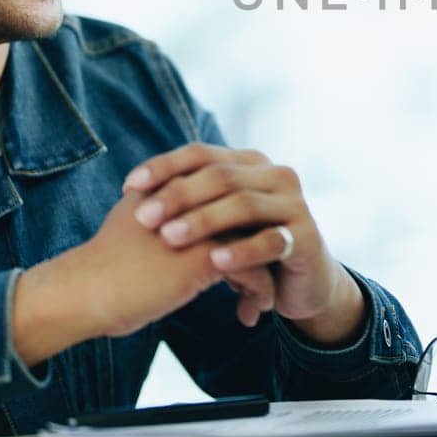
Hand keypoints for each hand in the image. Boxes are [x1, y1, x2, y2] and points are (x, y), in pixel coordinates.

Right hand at [12, 190, 277, 365]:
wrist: (82, 291)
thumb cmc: (105, 266)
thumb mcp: (136, 219)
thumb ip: (165, 209)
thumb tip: (183, 216)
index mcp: (176, 186)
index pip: (231, 197)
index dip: (243, 227)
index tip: (247, 253)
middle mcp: (194, 199)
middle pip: (250, 216)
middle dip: (263, 246)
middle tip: (265, 274)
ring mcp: (202, 226)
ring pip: (259, 242)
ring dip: (266, 273)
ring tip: (260, 299)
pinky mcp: (206, 258)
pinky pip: (254, 273)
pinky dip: (258, 295)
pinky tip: (249, 315)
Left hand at [123, 144, 366, 345]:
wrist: (301, 283)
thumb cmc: (248, 246)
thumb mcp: (219, 220)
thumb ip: (190, 198)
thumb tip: (132, 186)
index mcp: (251, 163)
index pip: (202, 153)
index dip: (164, 166)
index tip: (128, 187)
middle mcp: (275, 175)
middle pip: (220, 176)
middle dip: (178, 195)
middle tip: (144, 217)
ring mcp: (294, 204)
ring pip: (243, 206)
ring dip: (203, 221)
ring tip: (169, 239)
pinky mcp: (307, 237)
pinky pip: (271, 240)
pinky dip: (241, 251)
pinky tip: (214, 261)